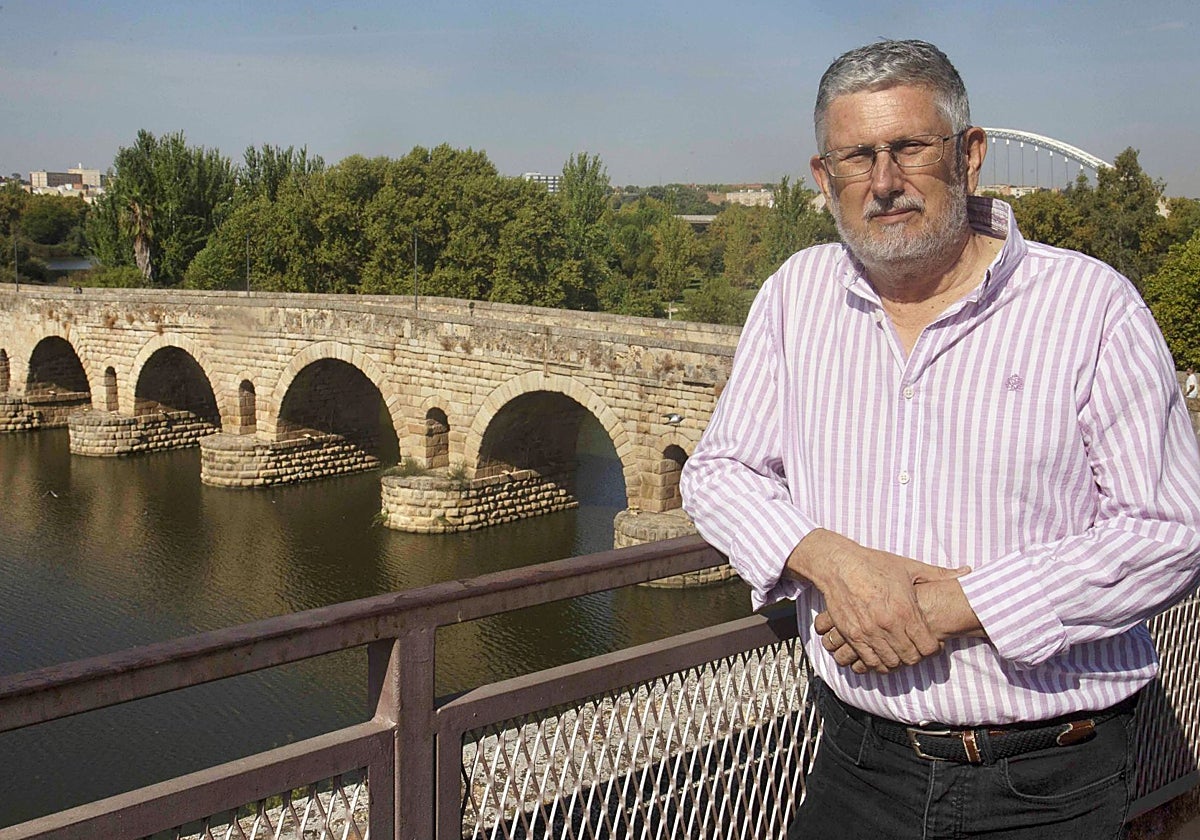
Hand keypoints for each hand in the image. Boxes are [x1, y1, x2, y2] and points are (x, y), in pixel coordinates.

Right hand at [814, 574, 981, 673]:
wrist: (838, 565)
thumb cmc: (874, 564)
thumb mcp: (908, 567)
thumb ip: (939, 574)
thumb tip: (967, 571)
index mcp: (906, 609)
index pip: (928, 647)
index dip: (933, 648)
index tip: (931, 642)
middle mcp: (888, 625)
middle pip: (910, 658)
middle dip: (916, 656)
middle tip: (915, 648)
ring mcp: (868, 632)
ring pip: (890, 663)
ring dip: (897, 661)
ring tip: (899, 651)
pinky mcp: (852, 635)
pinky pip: (869, 661)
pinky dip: (877, 662)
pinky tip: (881, 653)